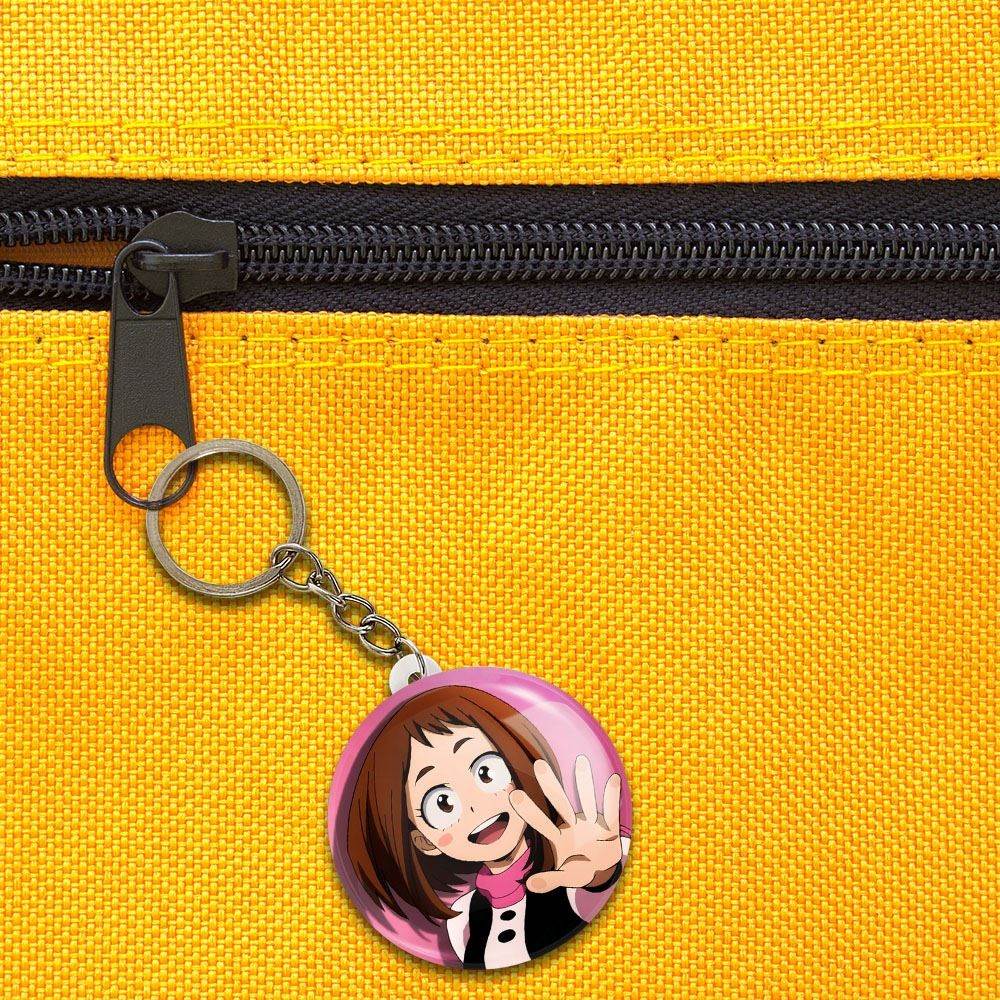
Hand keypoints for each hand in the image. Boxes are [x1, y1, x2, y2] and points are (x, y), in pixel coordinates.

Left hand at [509, 756, 622, 892]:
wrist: (604, 870)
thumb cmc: (581, 869)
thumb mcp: (566, 877)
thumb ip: (549, 880)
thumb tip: (529, 885)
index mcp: (559, 838)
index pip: (541, 822)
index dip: (529, 811)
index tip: (514, 795)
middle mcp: (574, 825)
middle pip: (560, 803)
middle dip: (550, 785)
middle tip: (538, 764)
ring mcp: (592, 824)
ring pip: (587, 801)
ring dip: (585, 783)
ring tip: (581, 762)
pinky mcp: (610, 827)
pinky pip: (612, 810)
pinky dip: (612, 796)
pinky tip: (612, 779)